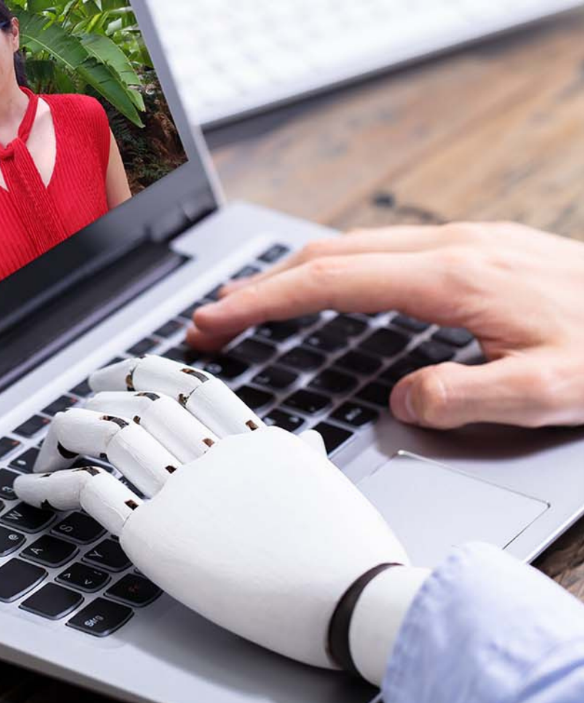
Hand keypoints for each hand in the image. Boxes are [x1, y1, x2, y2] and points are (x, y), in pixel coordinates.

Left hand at [14, 355, 427, 683]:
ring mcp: (185, 491)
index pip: (191, 388)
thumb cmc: (353, 558)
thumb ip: (304, 462)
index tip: (122, 376)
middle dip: (100, 396)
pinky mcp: (158, 535)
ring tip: (49, 447)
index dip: (146, 374)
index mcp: (256, 441)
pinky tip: (33, 489)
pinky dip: (52, 484)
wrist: (353, 601)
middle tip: (80, 404)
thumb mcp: (331, 493)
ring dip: (66, 434)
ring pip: (107, 434)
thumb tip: (303, 443)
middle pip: (140, 402)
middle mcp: (216, 455)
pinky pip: (90, 491)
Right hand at [188, 222, 583, 429]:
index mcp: (455, 279)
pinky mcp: (470, 252)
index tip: (218, 319)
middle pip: (328, 255)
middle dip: (259, 286)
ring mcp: (460, 244)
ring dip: (290, 276)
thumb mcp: (549, 392)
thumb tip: (401, 399)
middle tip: (212, 319)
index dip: (265, 301)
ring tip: (248, 305)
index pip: (333, 282)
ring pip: (351, 248)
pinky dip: (330, 272)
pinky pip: (378, 252)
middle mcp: (450, 248)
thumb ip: (464, 397)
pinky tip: (322, 290)